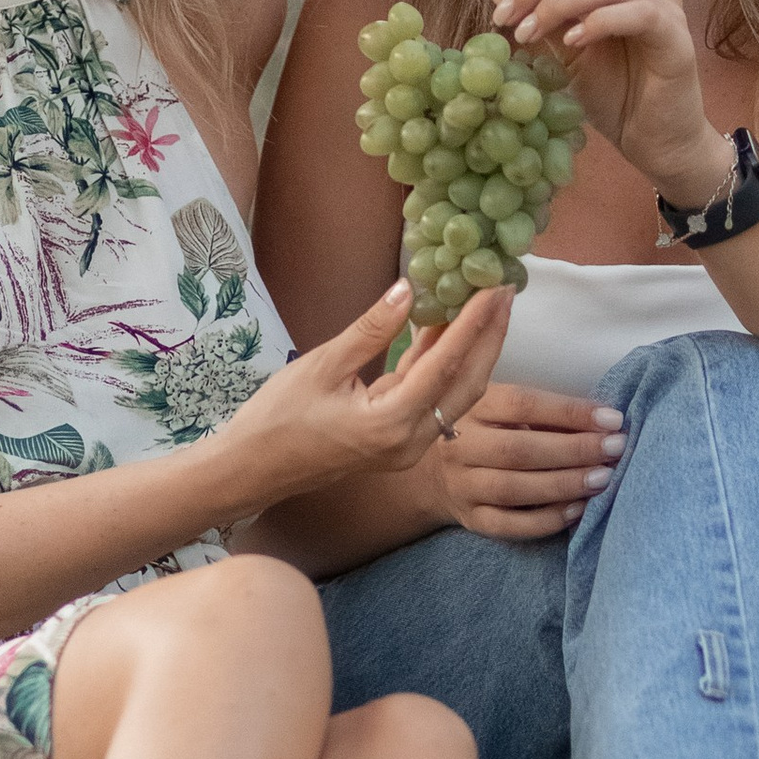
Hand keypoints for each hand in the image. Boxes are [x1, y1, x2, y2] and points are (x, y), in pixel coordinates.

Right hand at [213, 282, 515, 507]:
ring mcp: (406, 446)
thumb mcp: (322, 365)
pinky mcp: (398, 441)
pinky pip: (431, 400)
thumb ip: (370, 330)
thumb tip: (409, 289)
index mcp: (390, 424)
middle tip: (506, 292)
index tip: (495, 289)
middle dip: (490, 338)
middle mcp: (409, 441)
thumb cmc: (277, 419)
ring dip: (471, 352)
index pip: (445, 365)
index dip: (474, 323)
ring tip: (487, 306)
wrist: (253, 470)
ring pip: (454, 394)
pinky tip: (447, 332)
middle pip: (467, 385)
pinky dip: (442, 367)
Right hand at [434, 381, 629, 543]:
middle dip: (574, 450)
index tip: (612, 418)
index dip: (569, 412)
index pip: (522, 404)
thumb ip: (542, 411)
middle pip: (518, 450)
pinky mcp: (471, 518)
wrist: (435, 471)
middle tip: (615, 449)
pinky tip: (578, 510)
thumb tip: (604, 421)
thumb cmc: (487, 431)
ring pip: (513, 489)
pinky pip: (509, 525)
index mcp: (472, 406)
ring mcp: (463, 486)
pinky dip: (547, 519)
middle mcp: (460, 446)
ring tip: (603, 478)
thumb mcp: (502, 407)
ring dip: (564, 484)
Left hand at [489, 0, 731, 207]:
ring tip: (529, 33)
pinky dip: (598, 22)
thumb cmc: (613, 95)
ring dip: (559, 2)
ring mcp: (668, 7)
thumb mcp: (563, 52)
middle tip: (506, 16)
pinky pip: (639, 13)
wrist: (653, 142)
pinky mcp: (678, 37)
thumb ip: (538, 15)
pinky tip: (572, 42)